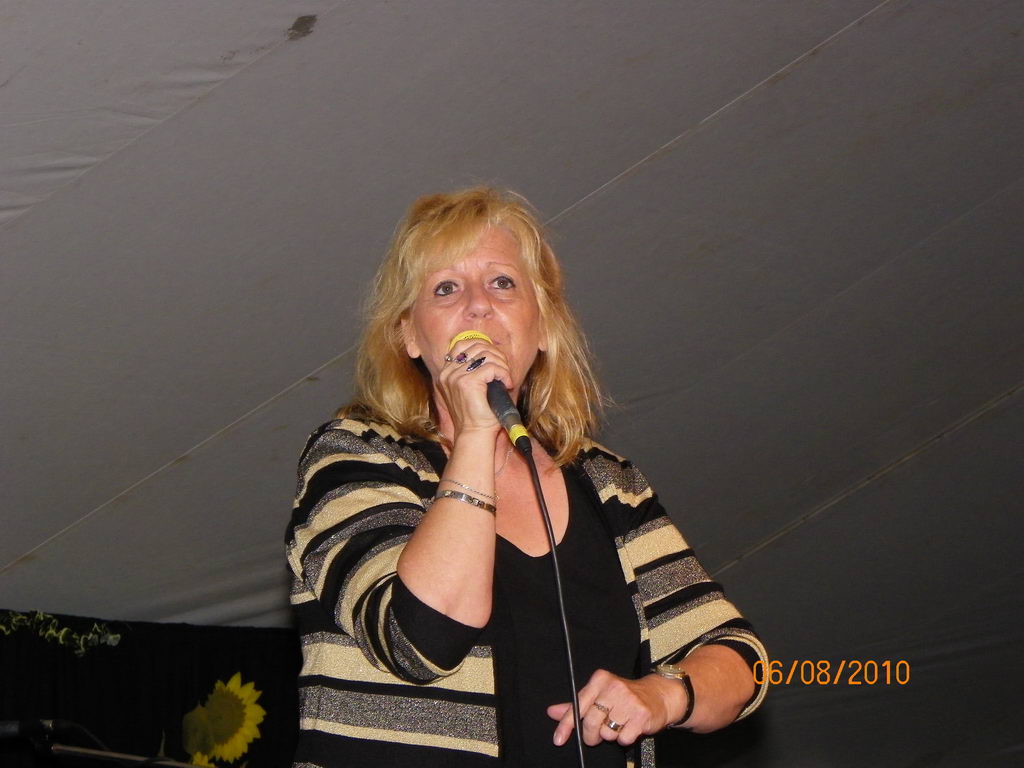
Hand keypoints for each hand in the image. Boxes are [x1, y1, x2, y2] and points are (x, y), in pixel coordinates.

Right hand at [436, 338, 512, 438]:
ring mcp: (456, 377)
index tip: (496, 360)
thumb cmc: (477, 414)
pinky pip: (492, 368)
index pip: (462, 344)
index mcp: (446, 373)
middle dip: (497, 355)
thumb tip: (491, 352)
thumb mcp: (471, 388)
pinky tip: (506, 384)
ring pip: (486, 355)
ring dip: (502, 365)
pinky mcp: (468, 383)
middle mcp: (448, 373)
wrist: (475, 433)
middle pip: (477, 346)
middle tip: (504, 371)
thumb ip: (473, 370)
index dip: (483, 346)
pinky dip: (504, 374)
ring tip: (506, 378)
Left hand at [547, 669, 685, 746]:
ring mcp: (628, 701)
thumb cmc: (626, 696)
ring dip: (611, 735)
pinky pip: (623, 738)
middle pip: (590, 722)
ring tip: (620, 724)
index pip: (578, 705)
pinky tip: (630, 727)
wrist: (659, 695)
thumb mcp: (600, 694)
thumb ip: (577, 704)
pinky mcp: (641, 715)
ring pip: (606, 733)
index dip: (566, 725)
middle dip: (591, 735)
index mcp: (600, 680)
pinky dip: (624, 738)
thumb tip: (552, 712)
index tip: (559, 738)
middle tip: (596, 735)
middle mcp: (613, 687)